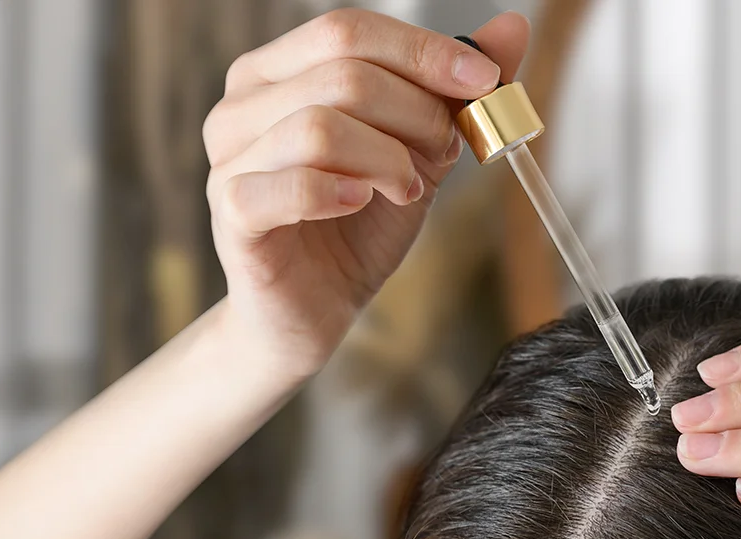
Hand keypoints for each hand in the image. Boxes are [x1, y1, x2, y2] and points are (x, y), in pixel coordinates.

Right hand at [203, 9, 528, 377]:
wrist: (316, 307)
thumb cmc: (357, 225)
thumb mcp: (418, 150)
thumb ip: (453, 91)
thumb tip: (511, 29)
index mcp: (278, 72)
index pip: (349, 31)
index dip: (423, 51)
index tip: (484, 81)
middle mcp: (241, 104)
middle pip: (341, 72)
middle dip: (416, 112)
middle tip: (444, 153)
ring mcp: (229, 158)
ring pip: (319, 126)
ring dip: (387, 159)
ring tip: (406, 190)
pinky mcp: (232, 212)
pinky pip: (292, 185)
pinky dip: (340, 192)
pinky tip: (361, 204)